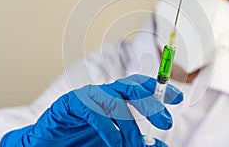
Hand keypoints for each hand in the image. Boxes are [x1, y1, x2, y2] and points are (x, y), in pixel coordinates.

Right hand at [0, 74, 182, 146]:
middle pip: (132, 87)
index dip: (160, 90)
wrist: (49, 143)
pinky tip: (114, 143)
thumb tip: (160, 145)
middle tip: (166, 122)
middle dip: (151, 102)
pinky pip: (93, 111)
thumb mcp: (116, 143)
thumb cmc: (83, 141)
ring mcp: (87, 96)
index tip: (179, 98)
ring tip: (136, 146)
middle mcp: (104, 94)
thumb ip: (136, 142)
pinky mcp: (70, 103)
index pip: (142, 89)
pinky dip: (108, 128)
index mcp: (116, 99)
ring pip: (115, 100)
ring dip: (129, 125)